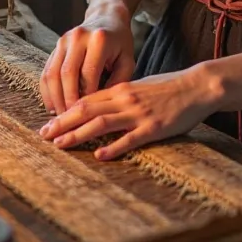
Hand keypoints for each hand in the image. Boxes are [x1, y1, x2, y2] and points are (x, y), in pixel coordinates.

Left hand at [38, 64, 223, 160]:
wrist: (197, 86)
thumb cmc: (169, 87)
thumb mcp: (141, 85)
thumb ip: (120, 95)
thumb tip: (101, 106)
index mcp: (122, 88)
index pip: (87, 100)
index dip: (65, 112)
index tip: (49, 123)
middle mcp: (126, 99)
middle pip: (88, 111)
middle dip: (63, 123)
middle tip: (44, 135)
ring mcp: (138, 113)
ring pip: (102, 124)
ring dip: (78, 134)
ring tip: (61, 144)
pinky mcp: (153, 127)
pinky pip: (129, 138)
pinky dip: (112, 147)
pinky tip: (99, 155)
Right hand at [40, 1, 134, 115]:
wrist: (107, 17)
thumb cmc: (120, 43)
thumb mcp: (127, 60)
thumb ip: (118, 82)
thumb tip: (102, 108)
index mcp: (99, 39)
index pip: (88, 74)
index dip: (86, 97)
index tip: (88, 116)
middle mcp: (78, 37)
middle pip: (66, 74)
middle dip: (67, 100)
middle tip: (70, 120)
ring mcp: (64, 40)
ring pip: (52, 74)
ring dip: (54, 98)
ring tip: (60, 117)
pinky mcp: (55, 46)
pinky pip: (46, 71)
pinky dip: (47, 91)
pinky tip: (53, 106)